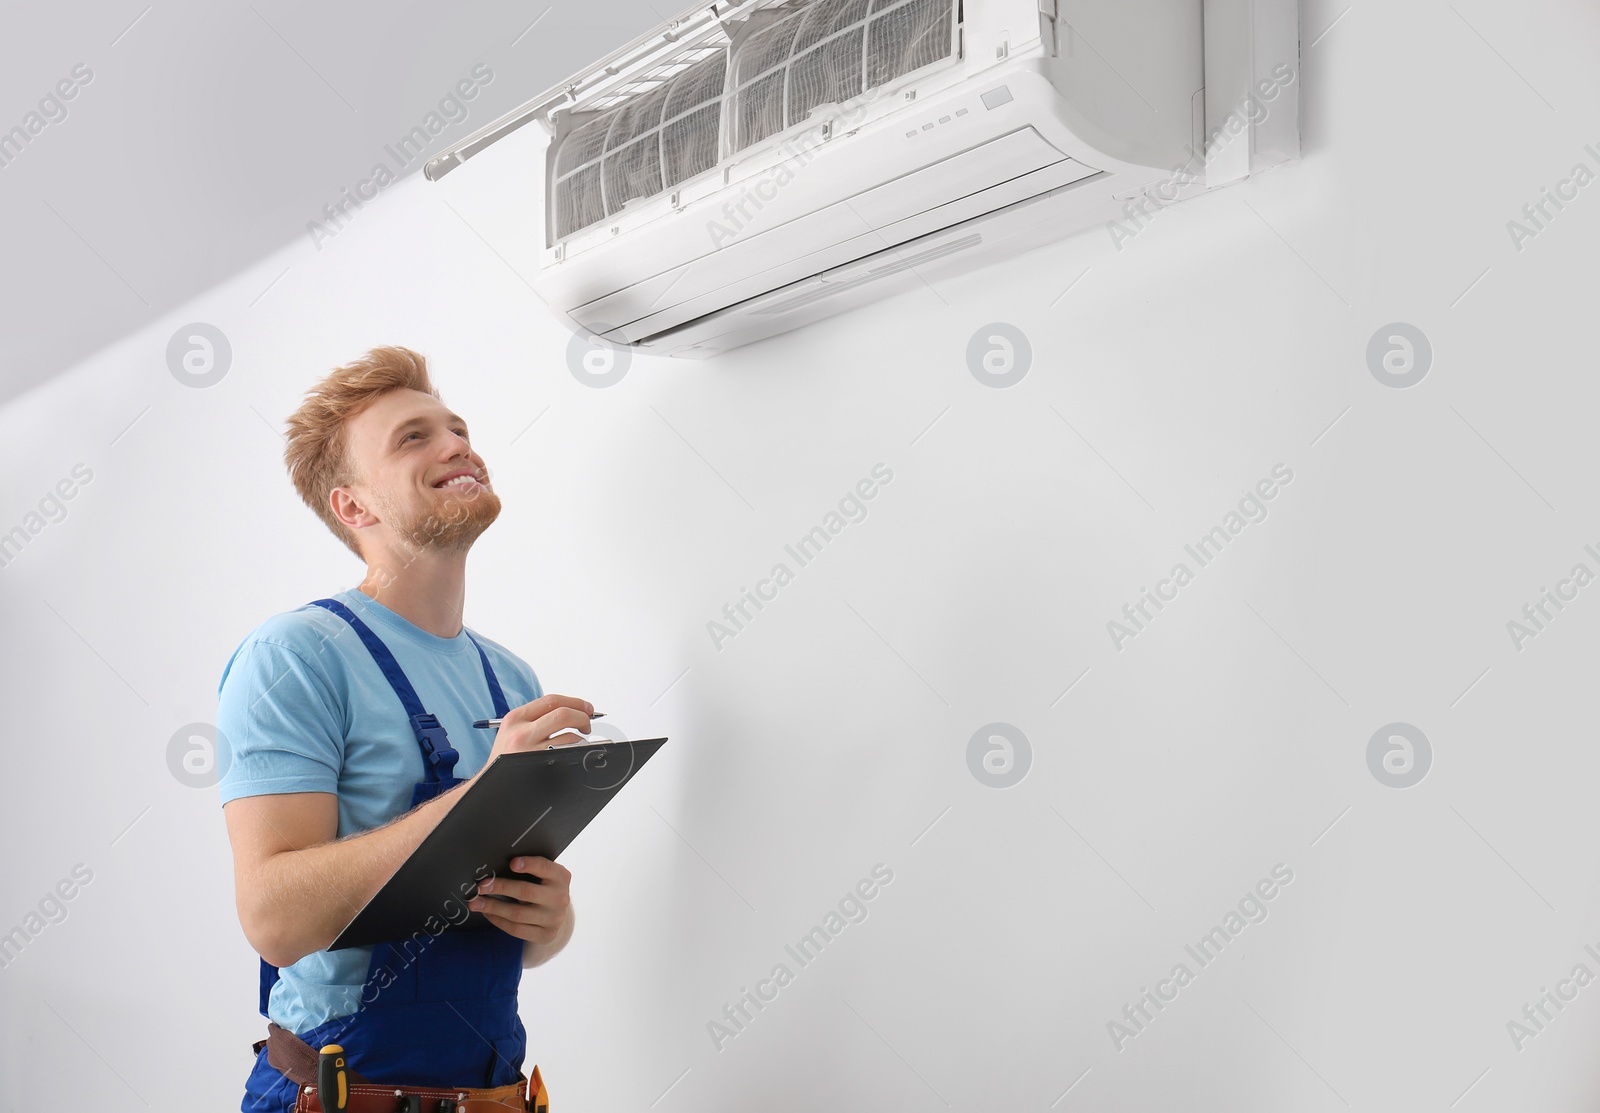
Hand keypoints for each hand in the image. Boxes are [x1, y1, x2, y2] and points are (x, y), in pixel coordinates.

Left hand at [468, 856, 571, 946]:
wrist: (556, 915)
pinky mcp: (545, 935)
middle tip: (481, 886)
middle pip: (526, 892)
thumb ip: (529, 870)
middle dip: (501, 887)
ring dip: (493, 907)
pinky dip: (498, 921)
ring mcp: (553, 919)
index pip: (545, 868)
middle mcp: (560, 898)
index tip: (512, 863)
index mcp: (561, 877)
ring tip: (476, 903)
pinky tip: (488, 914)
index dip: (529, 864)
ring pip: (518, 914)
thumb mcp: (544, 876)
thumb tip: (496, 867)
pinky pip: (516, 929)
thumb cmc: (543, 888)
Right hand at [477, 695, 594, 777]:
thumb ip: (535, 718)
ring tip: (577, 744)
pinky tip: (572, 755)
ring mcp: (531, 751)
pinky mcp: (540, 766)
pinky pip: (569, 754)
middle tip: (587, 724)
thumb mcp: (512, 731)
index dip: (575, 702)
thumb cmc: (505, 758)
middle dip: (583, 717)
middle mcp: (522, 732)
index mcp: (515, 718)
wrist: (489, 785)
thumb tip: (570, 710)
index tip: (586, 707)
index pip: (551, 700)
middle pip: (564, 714)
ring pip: (571, 736)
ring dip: (581, 739)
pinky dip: (577, 752)